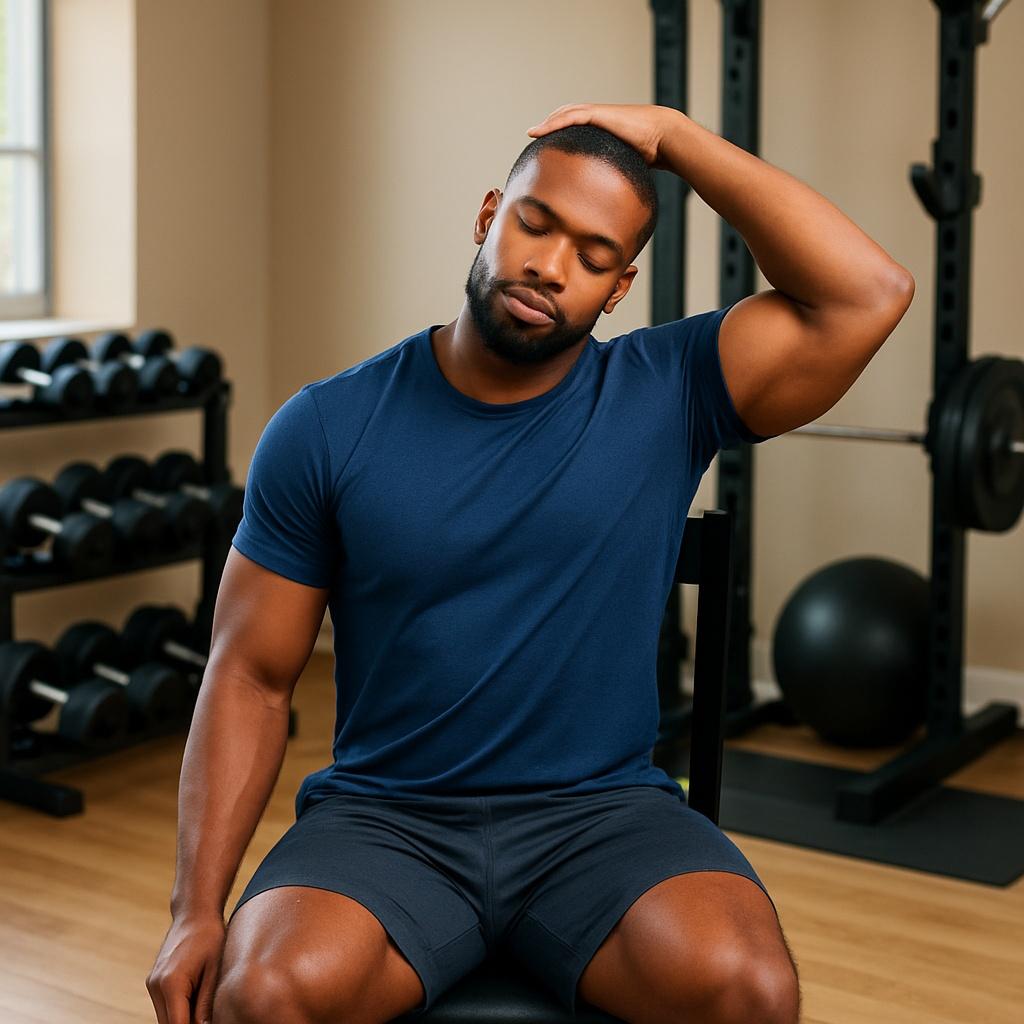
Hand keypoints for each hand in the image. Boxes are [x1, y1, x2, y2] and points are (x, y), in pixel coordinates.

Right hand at [145, 913, 226, 1023]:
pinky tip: (197, 1005)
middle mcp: (156, 986)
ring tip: (204, 1014)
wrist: (194, 913)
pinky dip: (178, 1011)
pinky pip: (165, 1007)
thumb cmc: (210, 936)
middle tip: (208, 1021)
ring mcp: (152, 984)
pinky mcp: (154, 982)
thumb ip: (206, 1004)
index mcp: (171, 983)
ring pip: (165, 1018)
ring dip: (182, 1020)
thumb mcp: (214, 970)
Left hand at [526, 103, 682, 169]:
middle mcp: (599, 117)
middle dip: (551, 124)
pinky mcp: (598, 114)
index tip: (549, 144)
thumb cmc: (652, 154)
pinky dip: (553, 123)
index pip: (578, 126)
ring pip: (565, 113)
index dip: (562, 131)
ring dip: (547, 122)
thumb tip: (613, 201)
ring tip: (532, 133)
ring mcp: (598, 114)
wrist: (664, 138)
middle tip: (536, 137)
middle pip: (567, 115)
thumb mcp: (627, 166)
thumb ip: (616, 175)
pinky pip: (570, 117)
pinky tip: (539, 131)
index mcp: (605, 128)